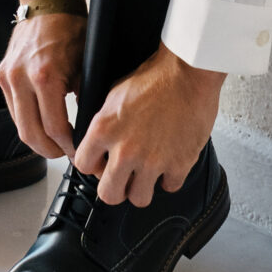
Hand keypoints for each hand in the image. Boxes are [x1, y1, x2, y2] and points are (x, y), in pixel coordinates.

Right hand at [0, 6, 86, 159]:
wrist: (48, 3)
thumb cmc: (70, 28)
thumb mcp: (86, 66)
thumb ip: (85, 98)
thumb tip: (88, 128)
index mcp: (44, 76)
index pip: (55, 128)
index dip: (68, 146)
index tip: (78, 151)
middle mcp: (21, 78)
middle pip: (31, 135)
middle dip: (50, 150)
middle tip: (64, 153)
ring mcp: (8, 77)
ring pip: (19, 125)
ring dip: (36, 138)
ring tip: (54, 142)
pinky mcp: (2, 75)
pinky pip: (13, 109)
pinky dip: (27, 120)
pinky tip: (41, 121)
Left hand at [74, 43, 224, 206]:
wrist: (188, 72)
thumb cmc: (155, 76)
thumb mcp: (115, 93)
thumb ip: (104, 122)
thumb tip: (98, 140)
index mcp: (104, 129)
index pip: (82, 165)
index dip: (92, 165)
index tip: (99, 164)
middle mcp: (126, 150)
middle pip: (108, 195)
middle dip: (114, 188)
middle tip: (122, 179)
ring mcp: (152, 161)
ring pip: (139, 199)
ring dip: (141, 187)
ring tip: (146, 174)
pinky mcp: (178, 164)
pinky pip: (170, 187)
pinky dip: (170, 178)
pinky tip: (169, 163)